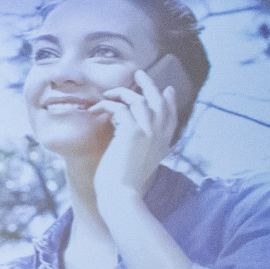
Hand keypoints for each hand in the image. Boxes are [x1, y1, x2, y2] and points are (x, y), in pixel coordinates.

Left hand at [94, 68, 180, 201]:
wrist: (121, 196)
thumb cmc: (124, 184)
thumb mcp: (140, 164)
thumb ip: (143, 148)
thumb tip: (134, 137)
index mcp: (164, 144)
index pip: (172, 116)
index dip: (169, 101)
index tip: (167, 89)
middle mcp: (160, 135)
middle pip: (159, 101)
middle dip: (149, 84)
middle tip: (138, 72)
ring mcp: (148, 132)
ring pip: (139, 100)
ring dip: (122, 93)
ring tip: (108, 93)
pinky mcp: (132, 132)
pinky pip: (120, 108)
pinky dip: (107, 105)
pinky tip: (97, 107)